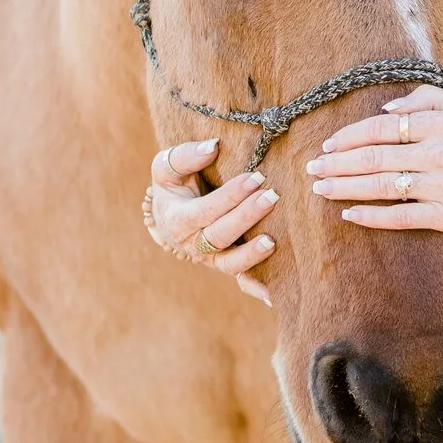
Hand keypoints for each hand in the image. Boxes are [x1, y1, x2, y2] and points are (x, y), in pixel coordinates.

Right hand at [145, 140, 277, 304]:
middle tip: (272, 196)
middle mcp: (192, 245)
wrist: (170, 212)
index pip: (205, 211)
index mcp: (177, 220)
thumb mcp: (167, 167)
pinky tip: (275, 294)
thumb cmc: (173, 185)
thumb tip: (213, 147)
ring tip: (272, 241)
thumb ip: (185, 156)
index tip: (255, 177)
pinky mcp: (225, 264)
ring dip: (252, 254)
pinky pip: (241, 281)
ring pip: (230, 264)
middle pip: (220, 236)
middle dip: (247, 217)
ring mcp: (210, 259)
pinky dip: (257, 289)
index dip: (230, 196)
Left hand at [305, 87, 442, 234]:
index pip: (383, 128)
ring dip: (346, 188)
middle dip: (337, 163)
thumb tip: (385, 109)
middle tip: (311, 168)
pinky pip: (402, 217)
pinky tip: (349, 214)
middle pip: (376, 157)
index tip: (328, 145)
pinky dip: (372, 216)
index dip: (350, 136)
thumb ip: (425, 98)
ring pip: (383, 186)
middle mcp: (441, 153)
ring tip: (320, 188)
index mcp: (441, 124)